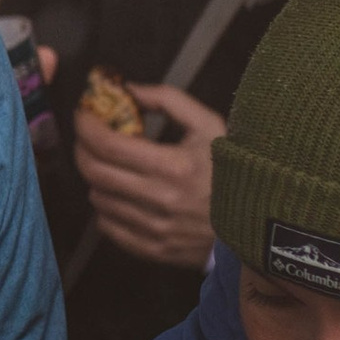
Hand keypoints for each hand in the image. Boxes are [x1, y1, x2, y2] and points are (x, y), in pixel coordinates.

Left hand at [70, 83, 224, 266]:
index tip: (84, 114)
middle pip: (94, 172)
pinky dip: (106, 206)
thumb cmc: (231, 169)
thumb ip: (168, 100)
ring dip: (96, 176)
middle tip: (88, 136)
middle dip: (82, 148)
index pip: (107, 144)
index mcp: (174, 166)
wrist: (258, 223)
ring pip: (98, 198)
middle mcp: (161, 200)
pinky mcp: (154, 250)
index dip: (86, 125)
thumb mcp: (209, 125)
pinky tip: (120, 193)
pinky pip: (108, 227)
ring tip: (110, 164)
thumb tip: (127, 90)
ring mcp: (155, 228)